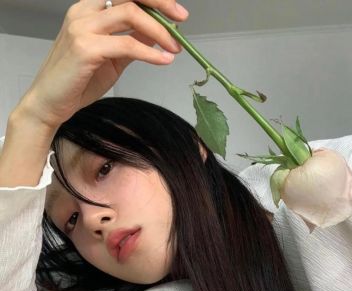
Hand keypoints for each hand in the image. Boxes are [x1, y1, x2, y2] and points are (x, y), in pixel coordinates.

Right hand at [17, 0, 188, 129]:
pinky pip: (127, 45)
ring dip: (159, 31)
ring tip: (176, 47)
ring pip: (130, 14)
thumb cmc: (79, 80)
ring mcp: (82, 27)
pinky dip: (149, 53)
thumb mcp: (112, 57)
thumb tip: (156, 34)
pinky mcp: (85, 48)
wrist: (52, 102)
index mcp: (89, 10)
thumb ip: (131, 42)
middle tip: (182, 19)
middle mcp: (84, 11)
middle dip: (161, 3)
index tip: (175, 11)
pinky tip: (163, 61)